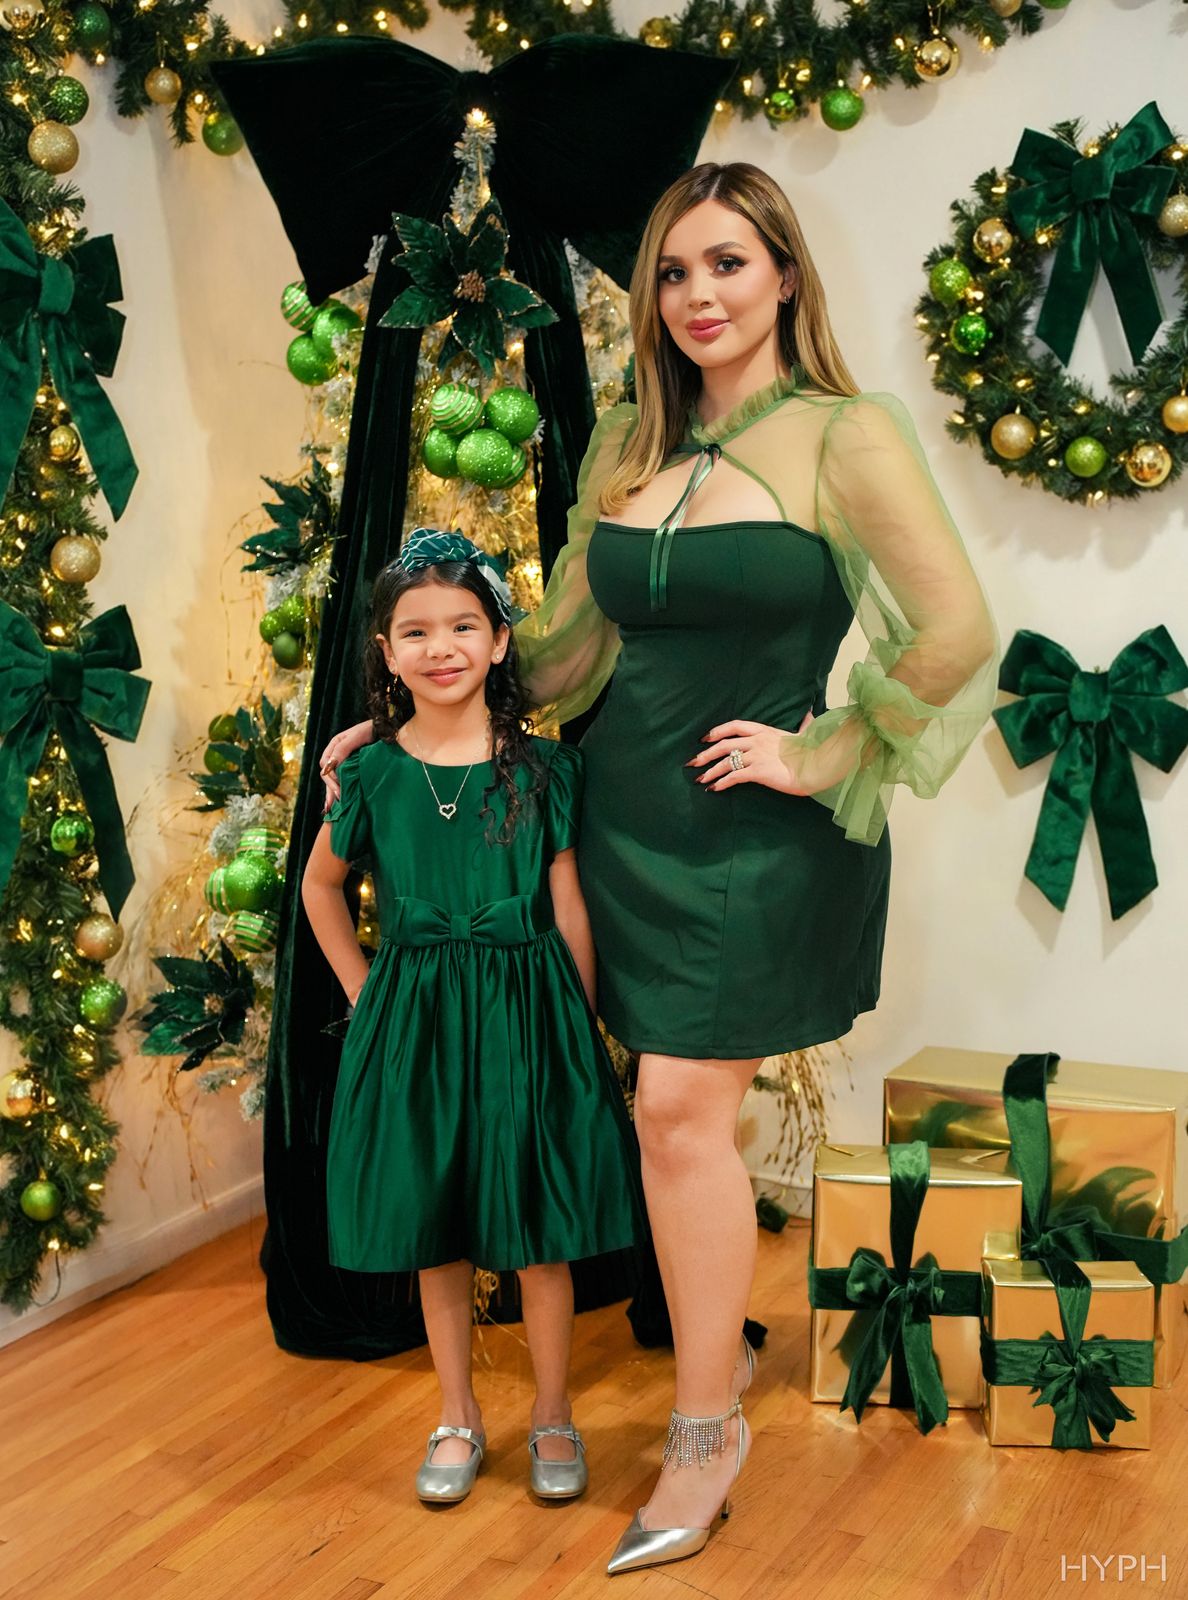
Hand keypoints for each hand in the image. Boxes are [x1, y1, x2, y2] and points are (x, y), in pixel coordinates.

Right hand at [319, 719, 373, 805]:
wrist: (387, 729)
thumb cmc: (372, 730)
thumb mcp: (357, 737)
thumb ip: (342, 749)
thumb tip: (330, 765)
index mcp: (335, 745)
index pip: (325, 763)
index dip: (330, 776)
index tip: (339, 786)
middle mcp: (337, 754)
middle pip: (327, 774)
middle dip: (330, 788)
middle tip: (337, 801)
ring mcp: (345, 762)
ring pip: (334, 779)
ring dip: (332, 793)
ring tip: (330, 809)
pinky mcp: (353, 768)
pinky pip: (343, 780)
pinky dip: (340, 790)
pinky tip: (339, 801)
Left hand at [688, 712, 814, 794]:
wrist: (817, 765)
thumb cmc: (812, 752)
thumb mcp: (805, 735)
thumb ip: (804, 725)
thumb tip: (811, 714)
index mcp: (764, 731)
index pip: (735, 726)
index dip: (717, 731)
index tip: (705, 738)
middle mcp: (757, 741)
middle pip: (723, 744)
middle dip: (705, 754)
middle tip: (693, 763)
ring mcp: (756, 755)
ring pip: (726, 762)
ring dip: (710, 771)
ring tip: (699, 779)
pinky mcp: (758, 771)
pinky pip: (734, 776)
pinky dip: (721, 783)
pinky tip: (714, 789)